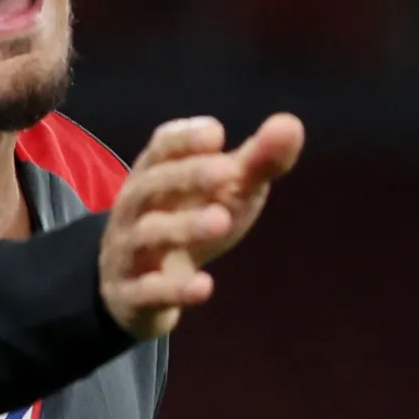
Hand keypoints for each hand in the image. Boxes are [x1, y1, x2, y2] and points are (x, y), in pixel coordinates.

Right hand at [100, 112, 304, 338]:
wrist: (135, 292)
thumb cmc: (187, 225)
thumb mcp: (225, 193)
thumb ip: (256, 162)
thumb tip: (291, 123)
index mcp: (154, 177)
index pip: (159, 149)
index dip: (183, 139)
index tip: (217, 134)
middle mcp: (134, 209)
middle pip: (149, 186)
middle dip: (185, 176)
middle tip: (227, 171)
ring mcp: (127, 252)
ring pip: (147, 234)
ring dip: (182, 226)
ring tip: (222, 221)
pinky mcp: (131, 295)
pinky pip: (145, 291)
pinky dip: (173, 289)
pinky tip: (205, 286)